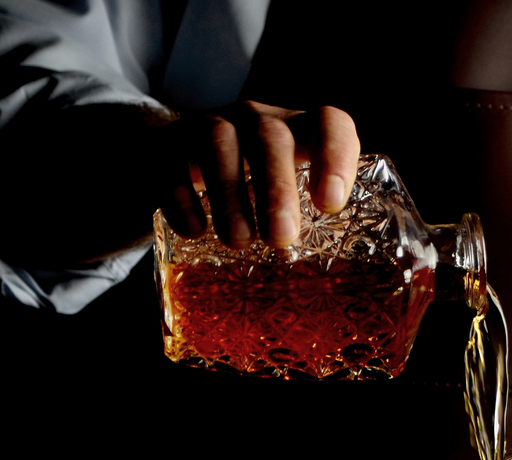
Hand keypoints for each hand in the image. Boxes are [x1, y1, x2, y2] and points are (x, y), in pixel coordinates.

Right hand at [154, 102, 359, 247]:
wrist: (179, 163)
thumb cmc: (253, 189)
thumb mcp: (287, 196)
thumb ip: (313, 225)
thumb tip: (344, 286)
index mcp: (298, 131)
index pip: (328, 123)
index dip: (335, 157)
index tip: (330, 204)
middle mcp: (256, 121)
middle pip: (271, 139)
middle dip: (277, 188)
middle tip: (281, 238)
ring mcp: (209, 127)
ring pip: (220, 145)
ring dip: (231, 195)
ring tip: (239, 240)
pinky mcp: (167, 146)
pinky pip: (172, 165)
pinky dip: (182, 198)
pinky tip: (193, 231)